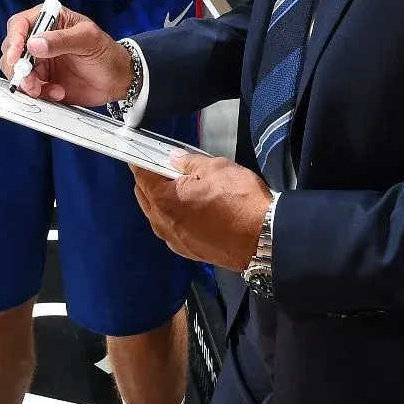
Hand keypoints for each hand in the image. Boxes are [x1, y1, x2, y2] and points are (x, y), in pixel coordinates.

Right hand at [0, 4, 132, 106]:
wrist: (117, 80)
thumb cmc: (106, 52)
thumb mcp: (88, 40)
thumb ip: (61, 40)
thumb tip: (33, 44)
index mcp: (49, 20)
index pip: (19, 24)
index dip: (14, 39)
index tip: (15, 56)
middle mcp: (39, 39)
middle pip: (11, 50)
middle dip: (17, 67)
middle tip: (30, 81)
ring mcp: (39, 61)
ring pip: (16, 71)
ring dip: (26, 83)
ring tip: (44, 90)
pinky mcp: (41, 81)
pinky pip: (28, 87)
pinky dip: (38, 93)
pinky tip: (57, 92)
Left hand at [132, 154, 272, 271]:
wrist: (263, 238)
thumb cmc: (239, 200)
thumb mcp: (214, 167)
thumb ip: (187, 161)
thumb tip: (173, 158)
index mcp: (164, 200)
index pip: (141, 175)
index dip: (141, 160)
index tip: (144, 152)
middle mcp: (163, 224)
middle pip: (145, 197)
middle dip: (151, 180)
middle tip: (168, 166)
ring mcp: (174, 240)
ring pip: (157, 215)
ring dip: (162, 200)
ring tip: (183, 187)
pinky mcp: (188, 251)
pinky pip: (172, 229)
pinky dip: (175, 216)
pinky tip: (192, 208)